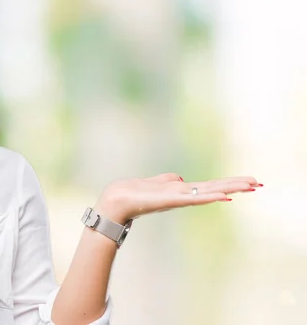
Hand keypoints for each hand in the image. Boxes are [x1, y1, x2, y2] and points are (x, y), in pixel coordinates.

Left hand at [94, 173, 261, 223]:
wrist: (118, 200)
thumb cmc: (135, 193)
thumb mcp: (156, 182)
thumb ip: (168, 180)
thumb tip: (180, 178)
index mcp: (181, 190)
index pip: (210, 186)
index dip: (229, 183)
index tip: (248, 182)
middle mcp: (183, 194)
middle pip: (215, 188)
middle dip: (236, 185)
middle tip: (259, 184)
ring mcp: (178, 197)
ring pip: (209, 192)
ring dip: (229, 189)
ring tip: (249, 186)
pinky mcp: (170, 199)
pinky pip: (194, 198)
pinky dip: (209, 197)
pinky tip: (223, 196)